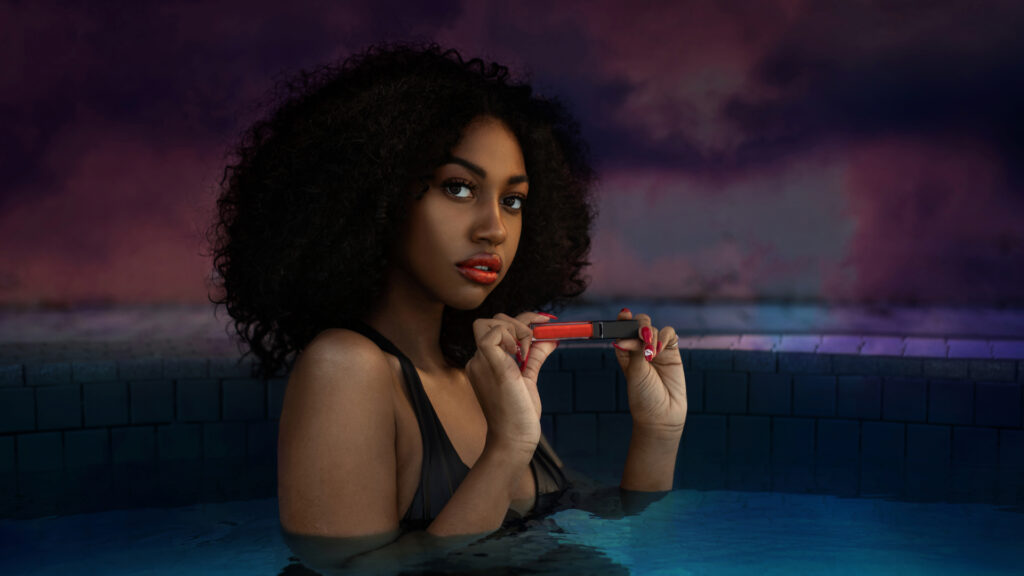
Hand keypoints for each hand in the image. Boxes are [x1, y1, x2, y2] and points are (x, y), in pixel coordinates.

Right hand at [465, 312, 558, 455]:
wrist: (514, 438)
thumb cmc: (520, 414)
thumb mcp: (528, 379)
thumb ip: (535, 357)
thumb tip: (551, 339)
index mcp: (486, 362)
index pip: (497, 327)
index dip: (521, 321)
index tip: (545, 324)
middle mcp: (479, 360)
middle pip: (492, 320)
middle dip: (521, 322)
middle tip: (539, 339)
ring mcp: (481, 363)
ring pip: (489, 322)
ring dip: (517, 328)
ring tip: (529, 351)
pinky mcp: (491, 367)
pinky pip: (490, 335)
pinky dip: (510, 335)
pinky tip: (522, 354)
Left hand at [612, 309, 686, 435]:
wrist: (662, 414)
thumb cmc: (643, 396)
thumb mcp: (634, 370)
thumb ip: (637, 348)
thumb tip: (636, 328)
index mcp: (625, 352)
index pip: (623, 330)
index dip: (623, 320)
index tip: (624, 314)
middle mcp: (640, 349)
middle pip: (639, 324)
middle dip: (640, 326)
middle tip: (642, 337)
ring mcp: (656, 350)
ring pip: (654, 328)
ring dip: (652, 335)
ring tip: (651, 353)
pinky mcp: (672, 353)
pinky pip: (669, 334)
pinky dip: (664, 337)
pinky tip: (659, 350)